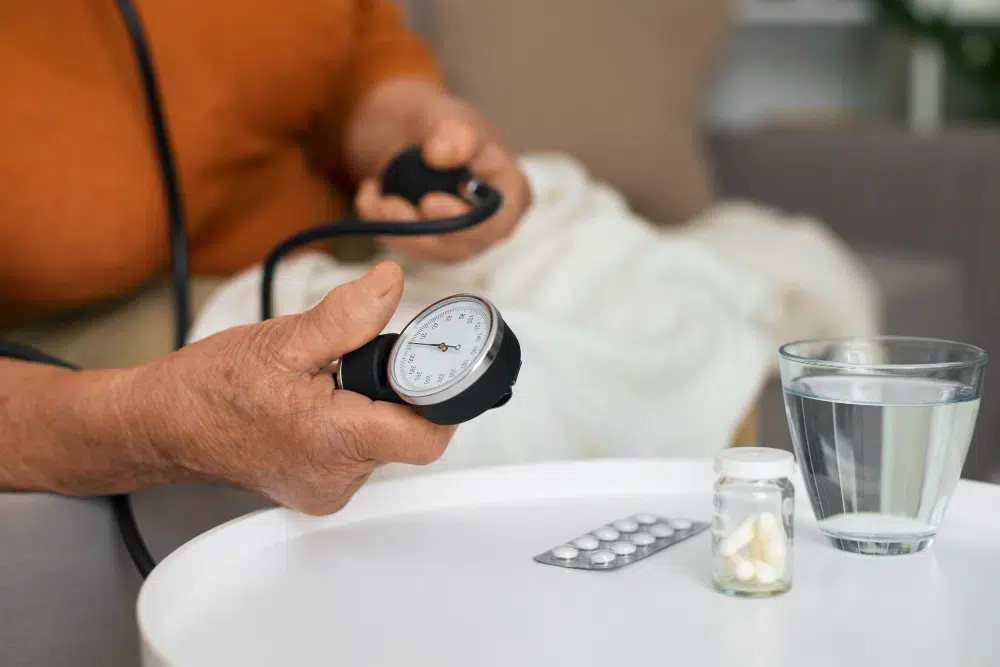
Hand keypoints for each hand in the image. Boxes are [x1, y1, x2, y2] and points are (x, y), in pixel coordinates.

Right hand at [131, 261, 454, 514]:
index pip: (428, 435)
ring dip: (369, 407)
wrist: (163, 424)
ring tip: (325, 386)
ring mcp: (328, 490)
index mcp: (334, 442)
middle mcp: (337, 479)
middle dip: (394, 392)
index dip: (441, 397)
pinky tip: (317, 405)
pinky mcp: (319, 490)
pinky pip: (358, 453)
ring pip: (382, 441)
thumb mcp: (284, 340)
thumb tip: (390, 285)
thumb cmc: (210, 388)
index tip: (430, 365)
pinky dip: (350, 424)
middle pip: (407, 433)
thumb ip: (347, 316)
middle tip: (352, 365)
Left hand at [347, 80, 530, 262]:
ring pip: (428, 252)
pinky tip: (368, 195)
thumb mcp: (449, 116)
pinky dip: (380, 225)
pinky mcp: (429, 246)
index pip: (497, 224)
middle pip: (459, 246)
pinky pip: (404, 247)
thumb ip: (454, 132)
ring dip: (394, 229)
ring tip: (371, 194)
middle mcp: (488, 225)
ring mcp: (459, 240)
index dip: (466, 225)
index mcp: (509, 194)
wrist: (411, 133)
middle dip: (419, 230)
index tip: (430, 202)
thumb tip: (440, 156)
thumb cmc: (443, 124)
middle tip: (389, 203)